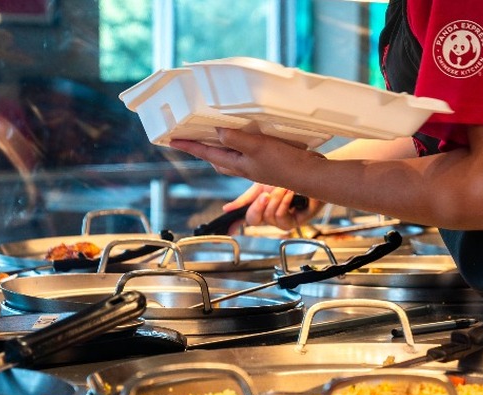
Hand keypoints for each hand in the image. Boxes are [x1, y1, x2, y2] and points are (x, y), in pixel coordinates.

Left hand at [170, 128, 323, 185]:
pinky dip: (242, 144)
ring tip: (215, 134)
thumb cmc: (284, 164)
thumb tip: (217, 131)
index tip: (172, 140)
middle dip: (203, 149)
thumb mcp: (257, 147)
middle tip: (191, 138)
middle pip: (217, 158)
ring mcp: (257, 165)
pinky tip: (248, 135)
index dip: (189, 146)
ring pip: (232, 157)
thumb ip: (236, 139)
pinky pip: (248, 152)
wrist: (310, 175)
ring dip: (222, 147)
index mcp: (238, 164)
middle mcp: (245, 166)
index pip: (207, 153)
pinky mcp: (269, 161)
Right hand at [224, 183, 324, 231]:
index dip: (235, 226)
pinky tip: (290, 194)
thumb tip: (227, 209)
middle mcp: (270, 216)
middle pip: (253, 220)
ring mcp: (283, 220)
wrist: (309, 171)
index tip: (227, 231)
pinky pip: (282, 219)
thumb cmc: (288, 177)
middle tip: (265, 194)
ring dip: (275, 200)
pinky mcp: (297, 222)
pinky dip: (284, 204)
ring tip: (284, 188)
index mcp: (261, 207)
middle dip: (257, 205)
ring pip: (268, 218)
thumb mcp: (261, 185)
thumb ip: (244, 199)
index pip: (245, 219)